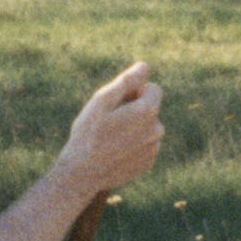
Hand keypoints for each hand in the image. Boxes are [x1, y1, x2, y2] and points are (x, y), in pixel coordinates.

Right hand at [59, 60, 163, 198]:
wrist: (83, 174)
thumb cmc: (88, 133)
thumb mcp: (102, 100)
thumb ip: (126, 81)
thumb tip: (145, 66)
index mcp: (147, 111)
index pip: (154, 88)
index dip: (135, 90)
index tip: (117, 101)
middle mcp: (157, 130)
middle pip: (150, 108)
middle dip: (134, 108)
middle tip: (109, 120)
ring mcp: (154, 149)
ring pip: (147, 128)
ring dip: (134, 127)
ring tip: (110, 137)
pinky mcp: (148, 163)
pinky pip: (144, 145)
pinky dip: (133, 144)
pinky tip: (114, 151)